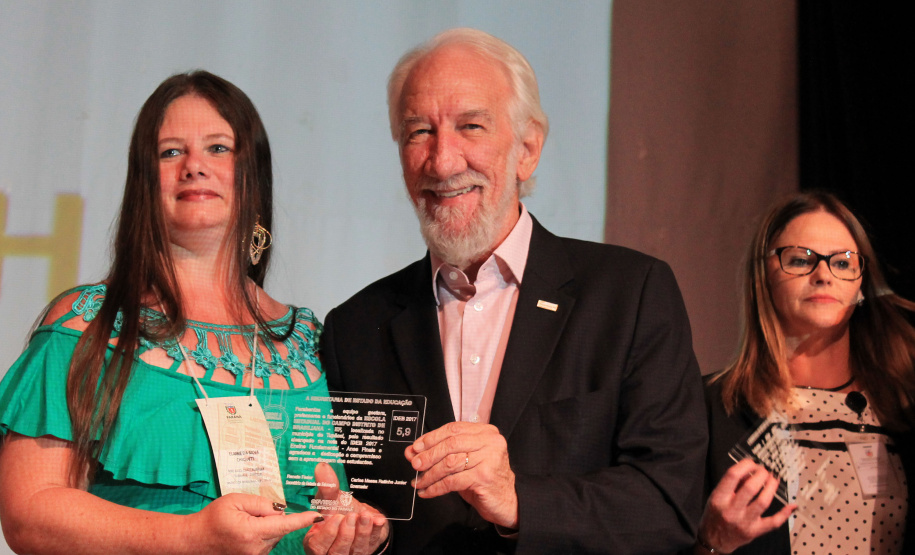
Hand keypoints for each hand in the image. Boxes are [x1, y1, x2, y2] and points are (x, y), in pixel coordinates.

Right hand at [190, 493, 322, 554]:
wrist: (194, 540)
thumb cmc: (213, 518)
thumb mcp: (235, 500)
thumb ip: (261, 503)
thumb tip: (279, 510)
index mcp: (252, 532)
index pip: (284, 524)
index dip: (302, 520)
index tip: (316, 516)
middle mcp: (256, 549)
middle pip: (279, 528)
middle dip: (272, 517)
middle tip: (249, 513)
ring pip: (274, 536)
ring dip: (266, 527)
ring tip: (242, 524)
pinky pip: (266, 543)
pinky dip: (262, 535)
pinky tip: (244, 533)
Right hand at [304, 462, 388, 554]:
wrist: (358, 513)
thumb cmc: (339, 509)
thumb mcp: (331, 498)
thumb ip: (326, 486)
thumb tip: (322, 467)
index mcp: (317, 541)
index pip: (317, 545)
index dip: (328, 534)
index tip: (336, 518)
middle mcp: (332, 551)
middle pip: (337, 551)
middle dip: (346, 534)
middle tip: (351, 516)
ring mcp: (351, 552)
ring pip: (355, 550)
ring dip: (362, 532)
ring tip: (364, 516)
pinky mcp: (367, 549)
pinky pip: (372, 543)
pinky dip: (375, 531)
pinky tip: (378, 520)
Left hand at [405, 421, 517, 528]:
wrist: (508, 500)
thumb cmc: (485, 478)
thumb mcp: (463, 462)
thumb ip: (441, 453)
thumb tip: (412, 452)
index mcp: (486, 432)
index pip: (453, 429)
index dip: (431, 438)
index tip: (416, 448)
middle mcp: (490, 442)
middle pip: (450, 444)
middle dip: (428, 455)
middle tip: (415, 465)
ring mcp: (489, 458)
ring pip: (450, 463)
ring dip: (430, 474)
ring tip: (419, 481)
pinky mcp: (485, 477)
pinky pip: (453, 481)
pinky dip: (436, 487)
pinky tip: (428, 491)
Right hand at [698, 458, 795, 552]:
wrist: (714, 540)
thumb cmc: (715, 516)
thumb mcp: (716, 497)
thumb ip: (732, 484)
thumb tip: (750, 472)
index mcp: (719, 499)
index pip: (732, 476)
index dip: (745, 465)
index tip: (752, 463)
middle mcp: (731, 510)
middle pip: (750, 487)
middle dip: (761, 475)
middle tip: (764, 471)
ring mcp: (744, 522)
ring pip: (763, 502)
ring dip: (771, 488)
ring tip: (774, 479)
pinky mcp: (755, 531)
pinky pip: (773, 522)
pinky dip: (784, 514)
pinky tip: (791, 505)